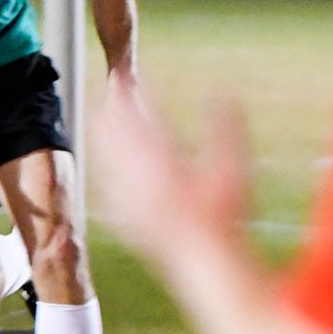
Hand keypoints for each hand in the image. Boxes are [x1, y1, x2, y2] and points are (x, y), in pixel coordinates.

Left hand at [93, 86, 250, 261]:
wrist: (200, 260)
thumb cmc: (222, 213)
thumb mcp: (233, 165)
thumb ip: (226, 127)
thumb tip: (223, 89)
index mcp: (160, 158)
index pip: (138, 115)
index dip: (130, 92)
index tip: (124, 74)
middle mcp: (136, 174)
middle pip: (111, 132)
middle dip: (109, 108)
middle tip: (109, 89)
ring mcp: (127, 196)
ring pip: (103, 156)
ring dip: (102, 133)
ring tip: (99, 118)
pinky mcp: (125, 215)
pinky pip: (104, 183)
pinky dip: (103, 166)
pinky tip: (104, 168)